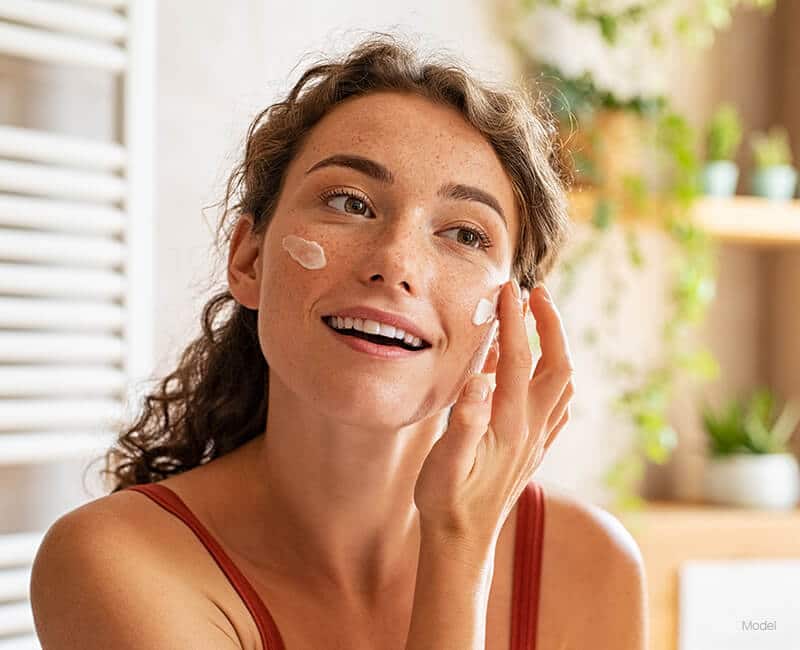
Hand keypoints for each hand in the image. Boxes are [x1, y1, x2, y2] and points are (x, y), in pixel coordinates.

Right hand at [414, 279, 574, 548]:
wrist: (464, 540)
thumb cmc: (447, 501)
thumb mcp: (444, 464)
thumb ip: (464, 422)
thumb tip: (481, 378)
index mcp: (509, 424)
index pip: (518, 359)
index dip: (515, 320)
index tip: (508, 288)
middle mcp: (531, 428)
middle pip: (557, 364)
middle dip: (551, 323)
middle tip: (535, 293)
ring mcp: (537, 438)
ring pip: (562, 382)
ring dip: (556, 345)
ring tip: (538, 321)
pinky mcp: (535, 447)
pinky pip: (557, 403)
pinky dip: (553, 375)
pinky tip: (537, 371)